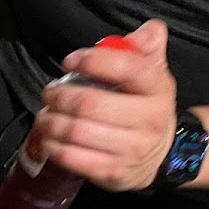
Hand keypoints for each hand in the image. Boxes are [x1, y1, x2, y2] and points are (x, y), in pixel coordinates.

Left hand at [34, 20, 176, 190]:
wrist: (163, 155)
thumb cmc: (147, 110)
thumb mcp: (154, 74)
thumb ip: (146, 47)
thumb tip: (140, 35)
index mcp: (158, 89)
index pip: (126, 68)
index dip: (91, 61)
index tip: (70, 62)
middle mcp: (149, 119)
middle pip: (90, 104)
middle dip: (60, 97)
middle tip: (50, 94)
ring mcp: (131, 149)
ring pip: (76, 132)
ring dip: (50, 122)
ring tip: (45, 116)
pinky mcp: (113, 173)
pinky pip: (73, 159)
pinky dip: (53, 146)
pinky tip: (49, 138)